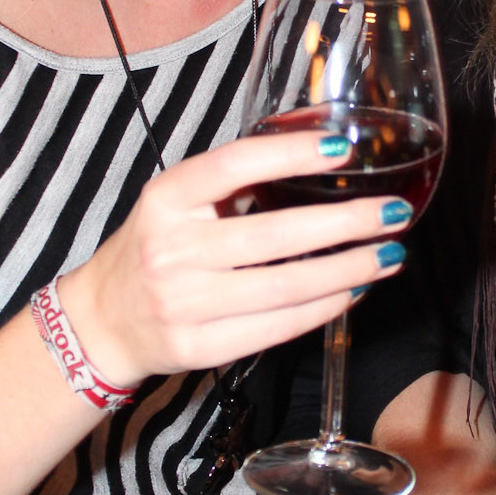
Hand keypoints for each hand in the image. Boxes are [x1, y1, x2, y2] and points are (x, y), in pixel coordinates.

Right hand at [58, 126, 410, 385]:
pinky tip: (354, 290)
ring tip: (389, 255)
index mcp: (166, 199)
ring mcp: (185, 304)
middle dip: (347, 224)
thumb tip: (322, 161)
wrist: (103, 321)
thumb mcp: (176, 202)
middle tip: (392, 213)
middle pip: (276, 235)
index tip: (341, 147)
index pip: (233, 165)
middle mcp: (172, 250)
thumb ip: (232, 186)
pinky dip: (326, 307)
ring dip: (350, 271)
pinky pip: (279, 327)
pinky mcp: (201, 348)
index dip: (290, 153)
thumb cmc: (155, 248)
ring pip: (287, 288)